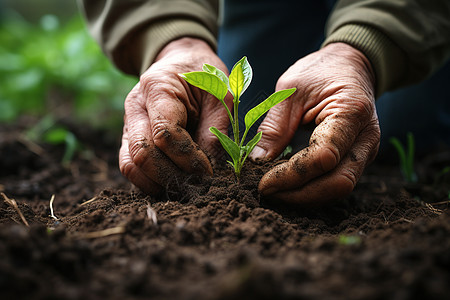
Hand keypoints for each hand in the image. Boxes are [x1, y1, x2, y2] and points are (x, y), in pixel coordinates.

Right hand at [119, 38, 231, 193]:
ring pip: (130, 165)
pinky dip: (149, 182)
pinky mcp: (129, 139)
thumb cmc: (204, 76)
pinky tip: (172, 185)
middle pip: (142, 153)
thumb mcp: (220, 94)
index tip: (208, 171)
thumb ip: (216, 129)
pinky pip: (130, 167)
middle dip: (172, 176)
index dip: (188, 158)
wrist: (182, 63)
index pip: (164, 133)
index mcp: (157, 88)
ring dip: (158, 183)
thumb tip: (210, 169)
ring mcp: (128, 125)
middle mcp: (135, 108)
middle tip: (197, 187)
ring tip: (185, 190)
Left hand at [250, 43, 380, 205]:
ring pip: (339, 188)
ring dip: (304, 196)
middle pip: (338, 183)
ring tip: (274, 190)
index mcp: (352, 112)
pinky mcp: (357, 159)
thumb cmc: (320, 71)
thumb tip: (255, 163)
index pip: (323, 157)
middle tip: (266, 191)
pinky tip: (288, 186)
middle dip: (299, 194)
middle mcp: (366, 138)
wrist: (350, 66)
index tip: (262, 182)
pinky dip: (312, 190)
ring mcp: (365, 152)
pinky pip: (336, 183)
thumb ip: (274, 127)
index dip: (291, 175)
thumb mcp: (290, 90)